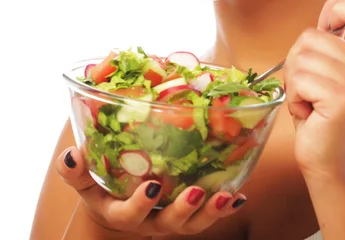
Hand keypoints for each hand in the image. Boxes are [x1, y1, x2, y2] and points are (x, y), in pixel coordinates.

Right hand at [56, 146, 245, 235]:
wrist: (120, 203)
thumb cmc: (104, 186)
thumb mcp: (86, 180)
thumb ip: (76, 170)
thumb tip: (71, 155)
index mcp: (122, 212)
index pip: (128, 215)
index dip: (139, 205)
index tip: (152, 186)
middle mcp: (150, 221)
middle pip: (168, 224)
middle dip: (183, 211)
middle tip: (196, 192)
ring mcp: (172, 219)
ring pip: (193, 223)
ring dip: (212, 211)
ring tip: (228, 195)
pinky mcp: (190, 213)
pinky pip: (210, 214)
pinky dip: (225, 206)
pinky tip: (239, 195)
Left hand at [284, 0, 344, 181]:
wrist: (332, 162)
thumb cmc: (326, 115)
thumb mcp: (333, 69)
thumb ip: (335, 33)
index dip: (339, 11)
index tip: (327, 30)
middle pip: (311, 35)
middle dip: (298, 62)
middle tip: (311, 89)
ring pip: (299, 57)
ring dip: (294, 83)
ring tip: (311, 102)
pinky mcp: (342, 97)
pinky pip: (297, 79)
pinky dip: (293, 98)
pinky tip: (309, 113)